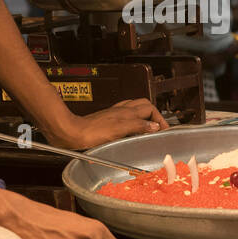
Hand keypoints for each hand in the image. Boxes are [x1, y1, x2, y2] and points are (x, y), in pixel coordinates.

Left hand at [51, 98, 166, 149]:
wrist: (72, 133)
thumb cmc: (92, 132)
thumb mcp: (119, 129)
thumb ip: (138, 125)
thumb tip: (154, 125)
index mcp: (126, 111)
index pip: (150, 108)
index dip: (160, 118)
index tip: (165, 129)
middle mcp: (121, 110)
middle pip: (144, 105)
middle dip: (154, 114)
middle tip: (159, 127)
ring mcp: (114, 114)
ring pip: (134, 109)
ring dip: (144, 116)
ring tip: (149, 128)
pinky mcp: (107, 121)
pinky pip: (125, 117)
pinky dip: (133, 121)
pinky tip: (131, 130)